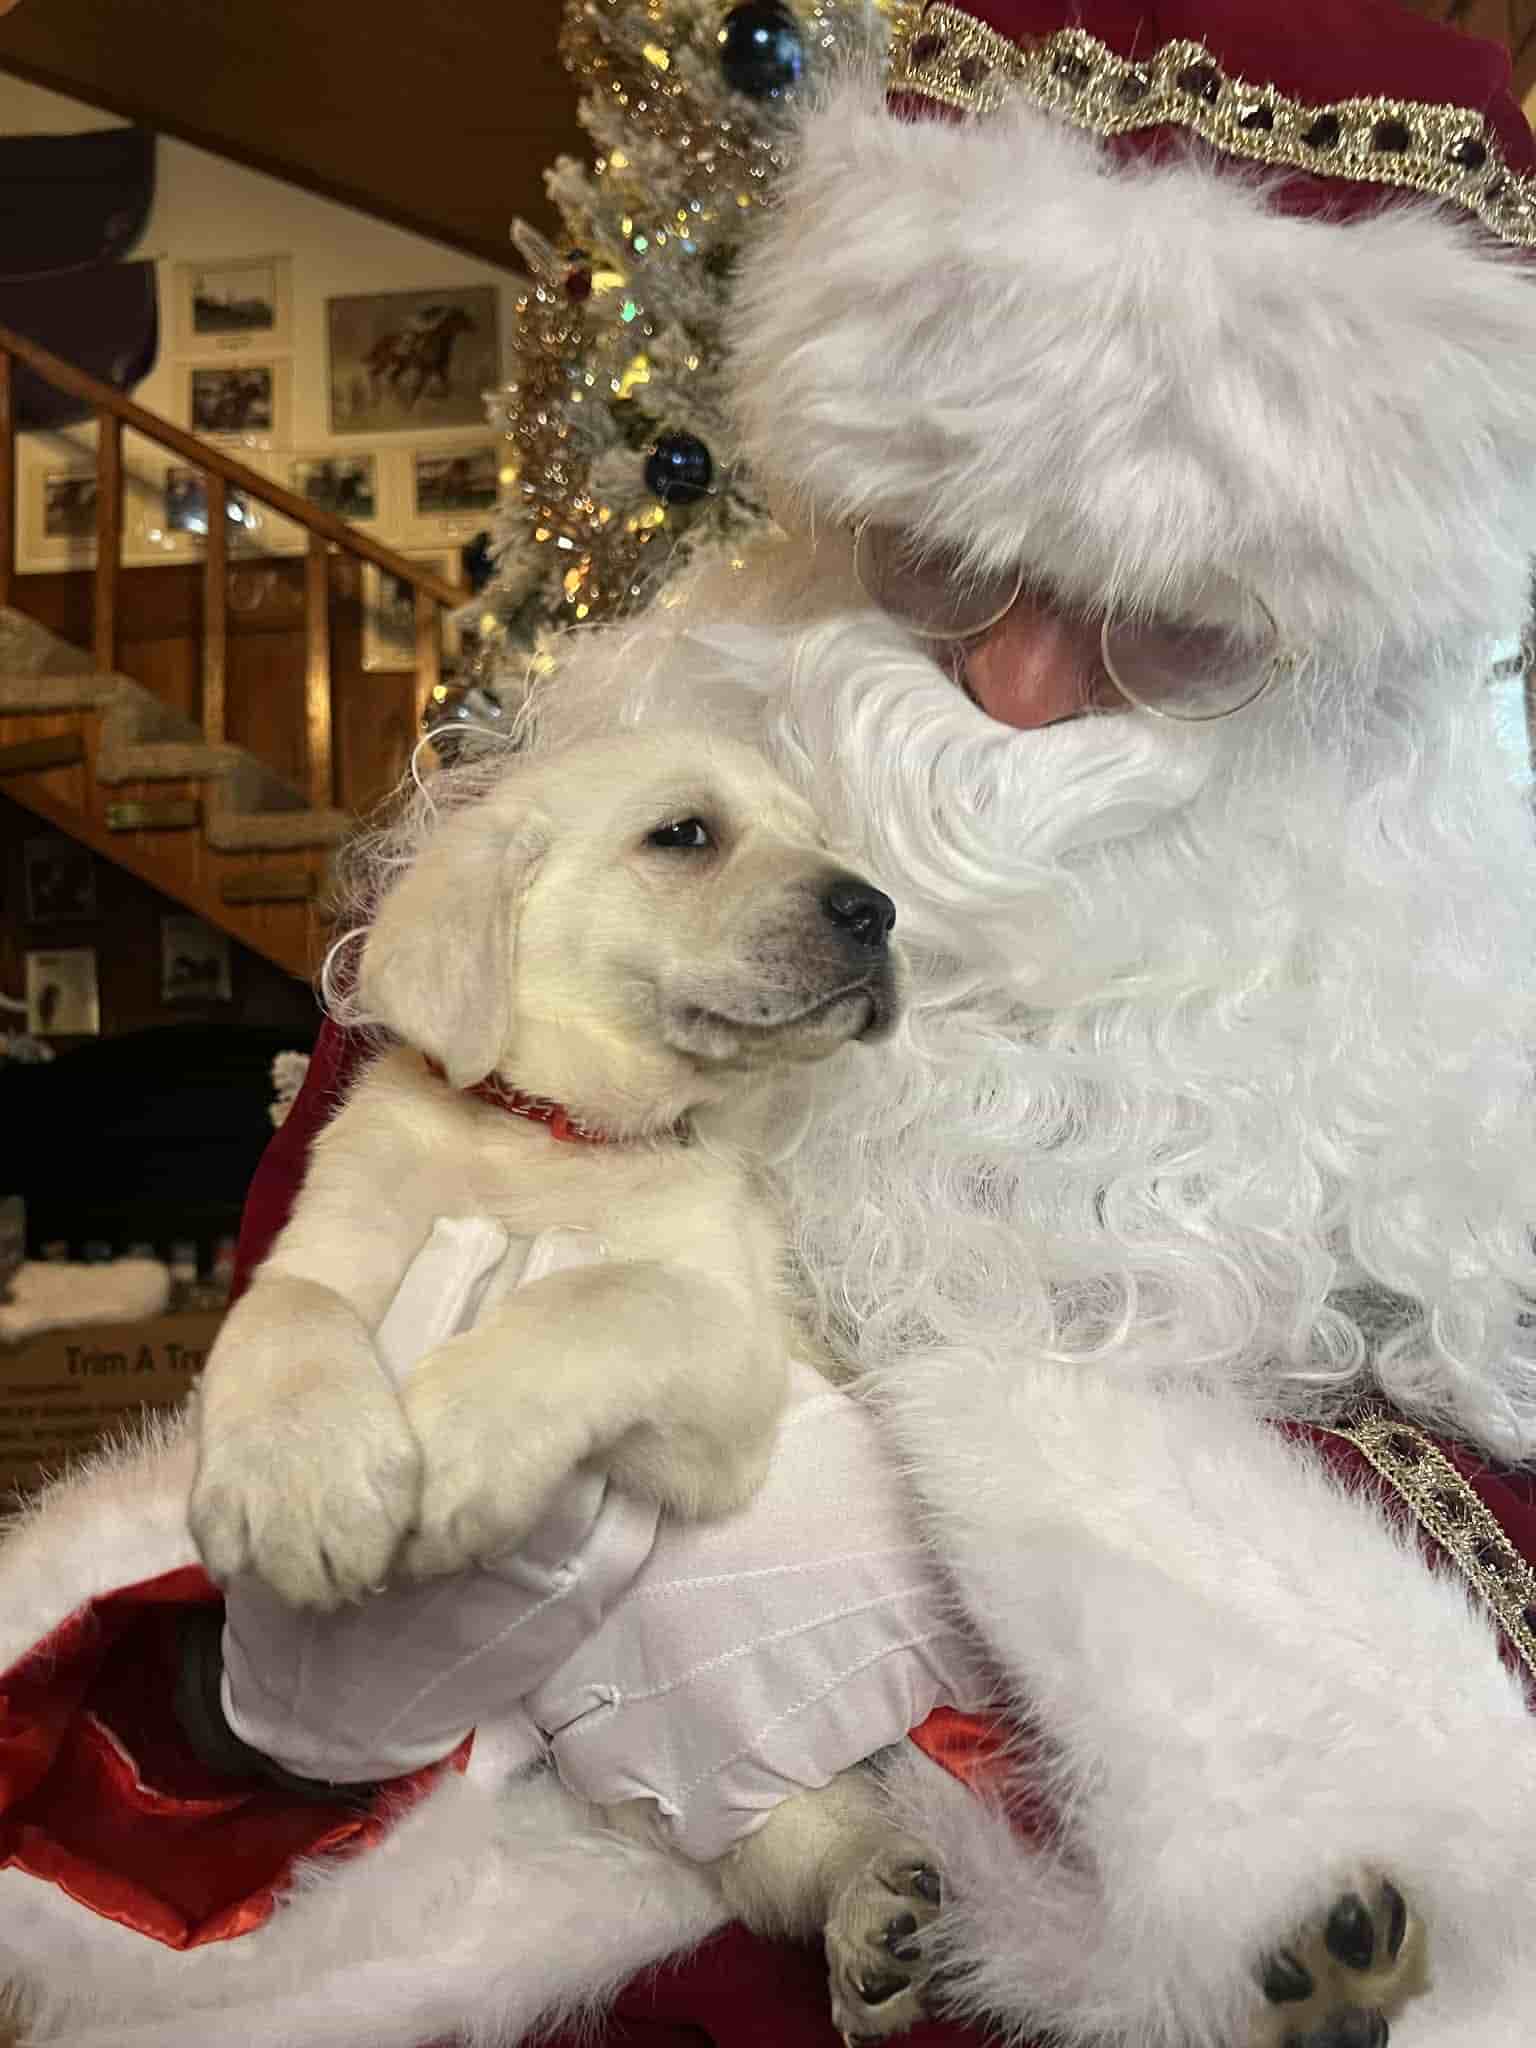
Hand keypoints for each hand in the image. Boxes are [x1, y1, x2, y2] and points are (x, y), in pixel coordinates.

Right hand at [190, 1372, 421, 1608]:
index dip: (365, 1571)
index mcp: (385, 1486)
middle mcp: (331, 1500)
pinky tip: (243, 1545)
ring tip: (284, 1560)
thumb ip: (390, 1505)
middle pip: (328, 1590)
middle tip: (318, 1566)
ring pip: (282, 1583)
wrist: (291, 1325)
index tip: (356, 1560)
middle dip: (327, 1586)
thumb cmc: (350, 1384)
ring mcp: (271, 1499)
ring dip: (284, 1580)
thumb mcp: (393, 1441)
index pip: (376, 1571)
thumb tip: (375, 1570)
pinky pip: (224, 1561)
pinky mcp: (218, 1492)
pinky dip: (232, 1562)